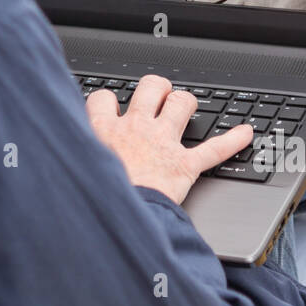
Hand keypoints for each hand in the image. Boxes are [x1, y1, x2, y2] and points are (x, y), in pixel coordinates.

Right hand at [85, 73, 253, 204]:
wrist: (116, 218)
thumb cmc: (94, 198)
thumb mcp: (74, 167)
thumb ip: (74, 153)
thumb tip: (59, 154)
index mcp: (103, 130)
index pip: (103, 97)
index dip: (107, 102)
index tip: (109, 111)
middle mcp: (135, 129)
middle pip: (150, 87)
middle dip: (157, 89)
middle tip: (157, 100)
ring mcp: (162, 144)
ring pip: (181, 103)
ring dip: (185, 103)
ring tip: (185, 108)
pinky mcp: (184, 166)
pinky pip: (214, 148)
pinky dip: (233, 140)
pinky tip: (246, 132)